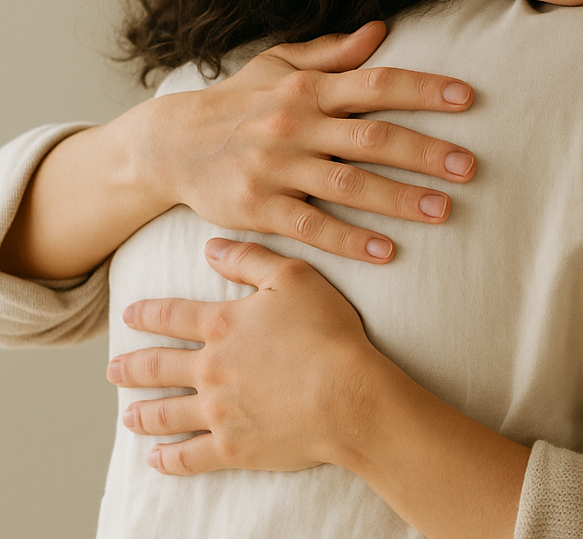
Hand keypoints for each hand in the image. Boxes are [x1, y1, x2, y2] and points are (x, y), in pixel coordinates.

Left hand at [108, 238, 376, 474]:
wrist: (345, 394)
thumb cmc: (326, 331)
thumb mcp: (294, 277)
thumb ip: (250, 260)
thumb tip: (211, 248)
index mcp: (223, 325)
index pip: (174, 316)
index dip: (148, 314)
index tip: (128, 316)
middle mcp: (211, 368)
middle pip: (160, 367)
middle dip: (133, 367)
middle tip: (112, 370)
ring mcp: (218, 411)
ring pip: (167, 412)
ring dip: (143, 413)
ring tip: (127, 415)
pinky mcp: (233, 448)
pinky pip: (189, 456)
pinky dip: (168, 459)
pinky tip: (156, 458)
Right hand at [137, 22, 477, 262]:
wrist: (169, 144)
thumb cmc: (237, 100)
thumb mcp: (279, 64)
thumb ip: (333, 52)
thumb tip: (381, 29)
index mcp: (308, 88)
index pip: (377, 84)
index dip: (423, 90)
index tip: (467, 98)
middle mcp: (296, 124)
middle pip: (373, 137)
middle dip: (426, 151)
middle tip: (470, 166)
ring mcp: (277, 168)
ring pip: (348, 184)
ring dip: (399, 198)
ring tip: (444, 209)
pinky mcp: (258, 208)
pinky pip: (311, 227)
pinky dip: (349, 239)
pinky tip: (385, 251)